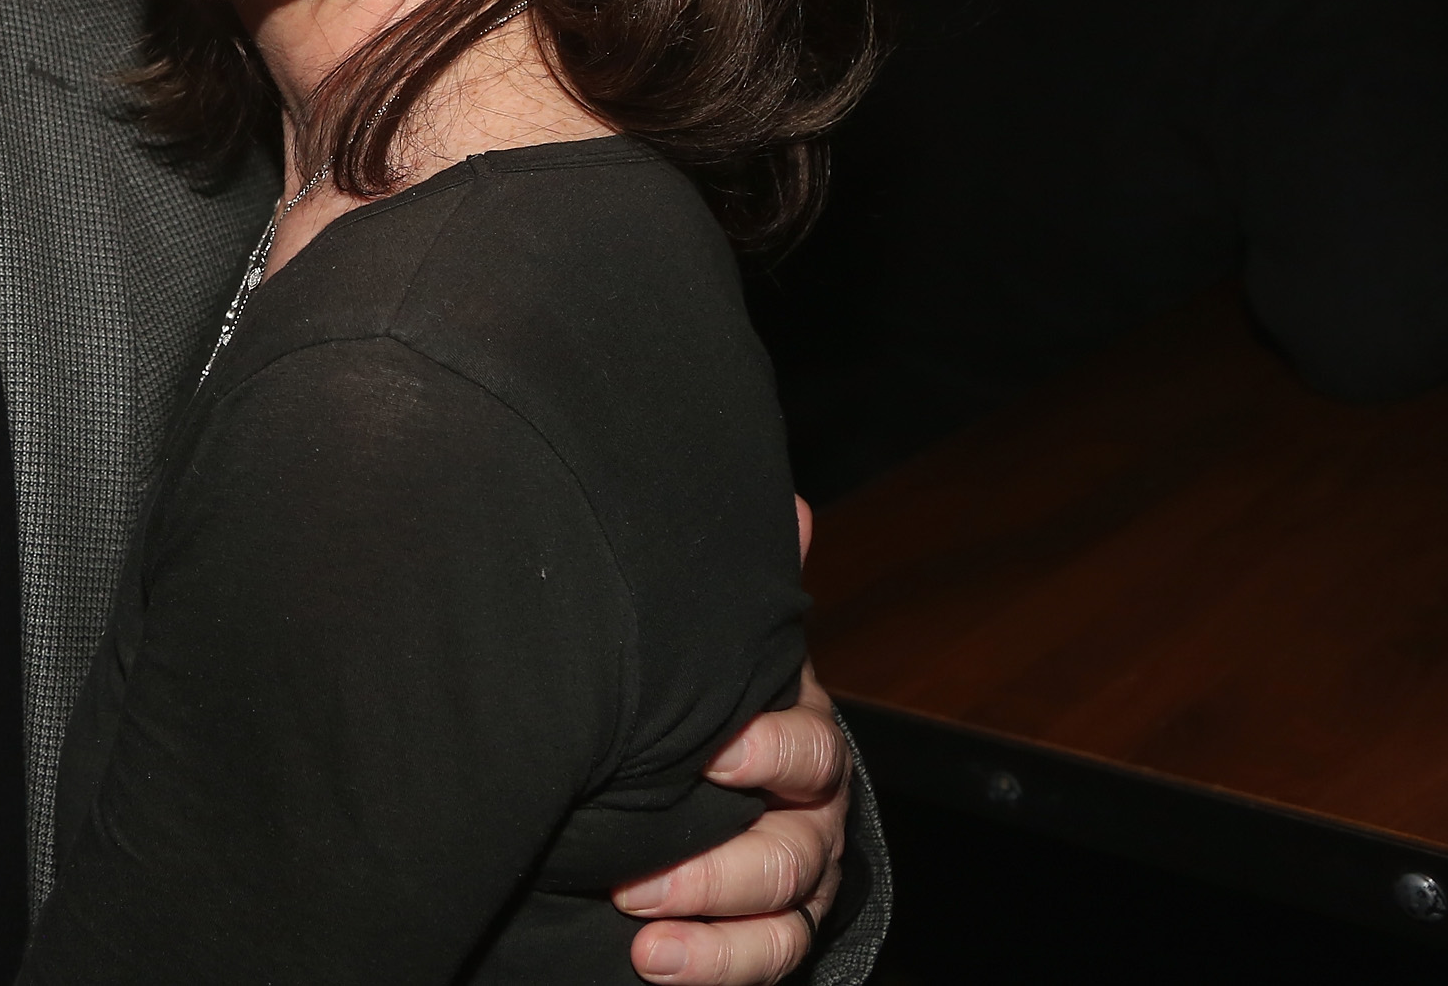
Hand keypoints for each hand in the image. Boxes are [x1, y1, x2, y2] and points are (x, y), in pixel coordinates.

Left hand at [615, 498, 849, 983]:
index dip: (771, 756)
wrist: (708, 772)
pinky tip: (653, 963)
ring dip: (713, 927)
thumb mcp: (729, 643)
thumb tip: (790, 506)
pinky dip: (716, 964)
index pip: (810, 752)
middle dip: (719, 866)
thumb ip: (752, 591)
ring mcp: (795, 875)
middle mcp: (809, 812)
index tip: (714, 756)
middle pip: (796, 850)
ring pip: (784, 912)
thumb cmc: (713, 694)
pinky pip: (771, 957)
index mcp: (797, 734)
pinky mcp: (772, 927)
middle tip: (637, 872)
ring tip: (637, 926)